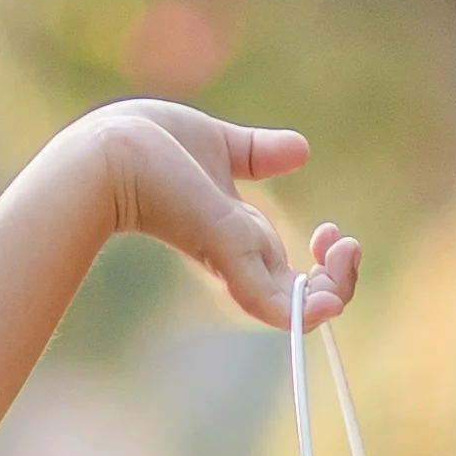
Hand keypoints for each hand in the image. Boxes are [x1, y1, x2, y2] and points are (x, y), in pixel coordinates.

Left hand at [84, 104, 360, 333]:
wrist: (107, 147)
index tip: (330, 229)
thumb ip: (256, 153)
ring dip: (335, 291)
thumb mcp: (216, 144)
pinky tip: (330, 304)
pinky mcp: (224, 251)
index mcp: (237, 236)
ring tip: (347, 250)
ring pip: (297, 308)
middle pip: (302, 297)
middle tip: (344, 241)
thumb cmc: (143, 142)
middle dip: (340, 280)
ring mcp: (231, 259)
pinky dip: (305, 312)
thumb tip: (301, 149)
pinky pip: (274, 304)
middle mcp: (236, 256)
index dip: (325, 263)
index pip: (290, 274)